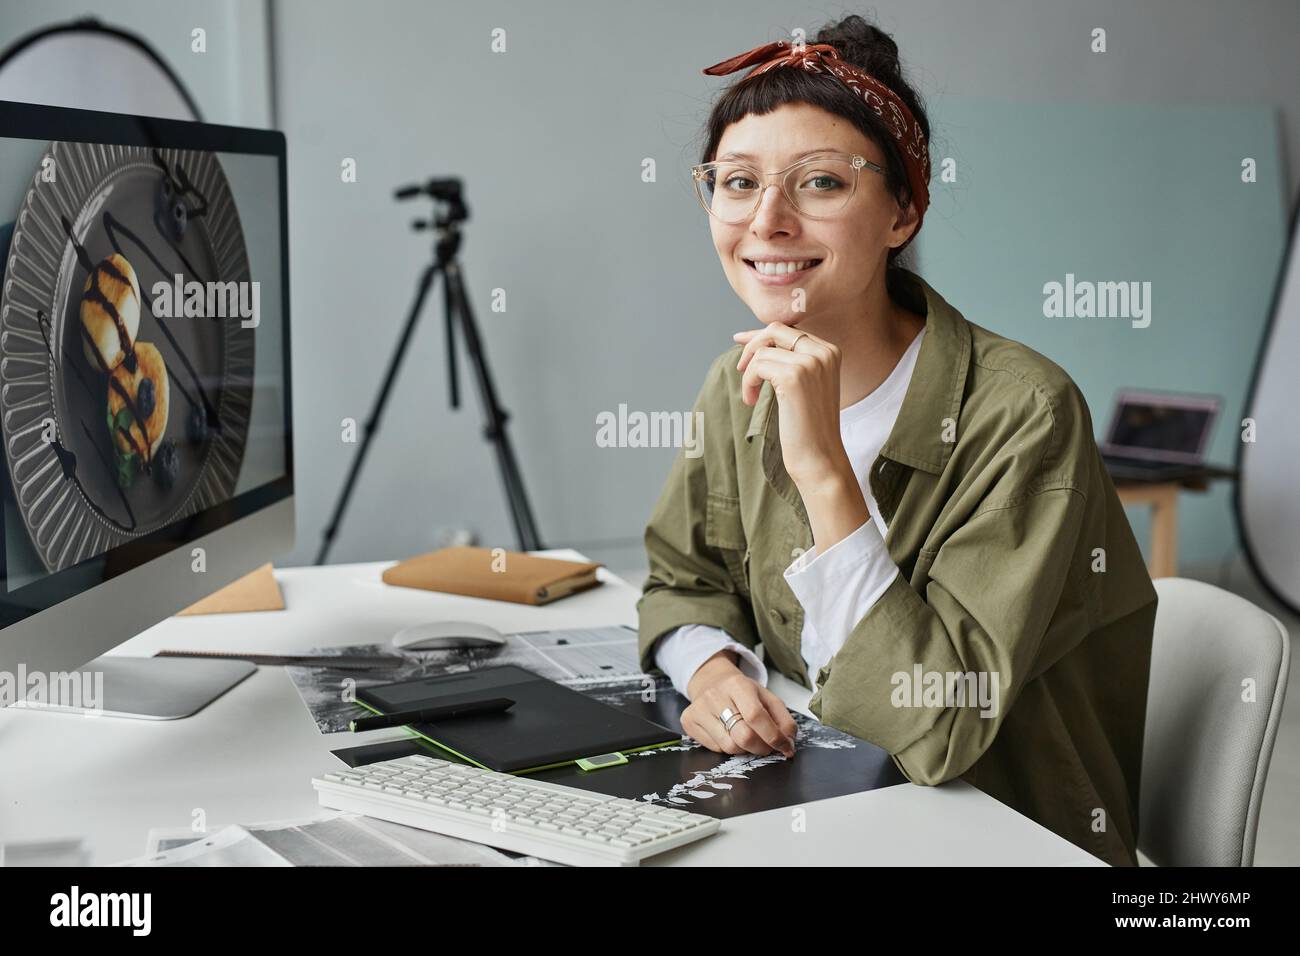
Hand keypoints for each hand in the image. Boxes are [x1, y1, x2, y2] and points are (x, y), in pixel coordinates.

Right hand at [681, 651, 796, 757]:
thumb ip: (783, 720)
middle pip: (743, 736)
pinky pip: (715, 749)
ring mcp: (699, 709)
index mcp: (737, 684)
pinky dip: (729, 747)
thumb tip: (789, 744)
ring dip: (745, 750)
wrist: (711, 681)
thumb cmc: (742, 693)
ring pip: (729, 747)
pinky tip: (729, 734)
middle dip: (761, 748)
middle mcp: (714, 695)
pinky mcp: (689, 721)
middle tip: (767, 747)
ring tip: (747, 738)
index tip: (785, 747)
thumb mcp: (766, 698)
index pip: (756, 716)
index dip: (774, 737)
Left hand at [733, 324, 850, 493]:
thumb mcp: (806, 385)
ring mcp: (810, 363)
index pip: (789, 329)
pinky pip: (757, 367)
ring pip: (762, 351)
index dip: (761, 335)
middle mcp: (823, 352)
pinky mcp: (793, 377)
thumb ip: (790, 360)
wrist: (820, 458)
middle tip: (740, 369)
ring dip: (749, 373)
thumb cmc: (809, 427)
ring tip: (751, 397)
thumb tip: (755, 340)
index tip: (740, 341)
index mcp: (830, 351)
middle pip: (775, 329)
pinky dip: (748, 383)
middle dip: (752, 345)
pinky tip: (751, 401)